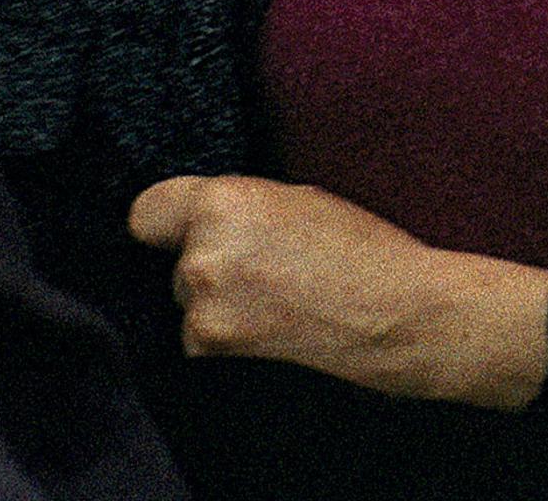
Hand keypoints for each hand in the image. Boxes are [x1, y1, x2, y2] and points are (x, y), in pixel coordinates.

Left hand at [125, 174, 547, 408]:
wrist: (400, 312)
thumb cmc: (364, 250)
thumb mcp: (298, 200)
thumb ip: (240, 208)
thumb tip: (201, 222)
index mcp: (222, 202)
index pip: (147, 212)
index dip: (169, 224)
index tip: (184, 233)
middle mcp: (201, 253)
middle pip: (173, 260)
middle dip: (209, 265)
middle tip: (267, 272)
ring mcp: (203, 306)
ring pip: (187, 302)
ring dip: (219, 305)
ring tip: (279, 303)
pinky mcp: (212, 347)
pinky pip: (200, 339)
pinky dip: (228, 339)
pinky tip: (274, 330)